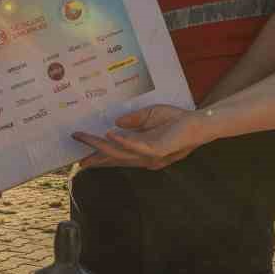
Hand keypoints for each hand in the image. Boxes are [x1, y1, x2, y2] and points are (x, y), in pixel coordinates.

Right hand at [73, 104, 203, 169]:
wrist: (199, 123)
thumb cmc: (176, 120)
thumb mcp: (149, 116)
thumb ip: (133, 121)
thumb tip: (114, 123)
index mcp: (141, 150)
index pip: (116, 155)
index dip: (99, 156)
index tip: (82, 157)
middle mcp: (143, 156)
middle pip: (113, 157)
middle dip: (94, 155)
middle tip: (76, 156)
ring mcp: (149, 154)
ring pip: (120, 153)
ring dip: (101, 146)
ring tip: (86, 138)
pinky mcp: (158, 149)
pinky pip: (137, 146)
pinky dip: (122, 142)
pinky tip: (109, 135)